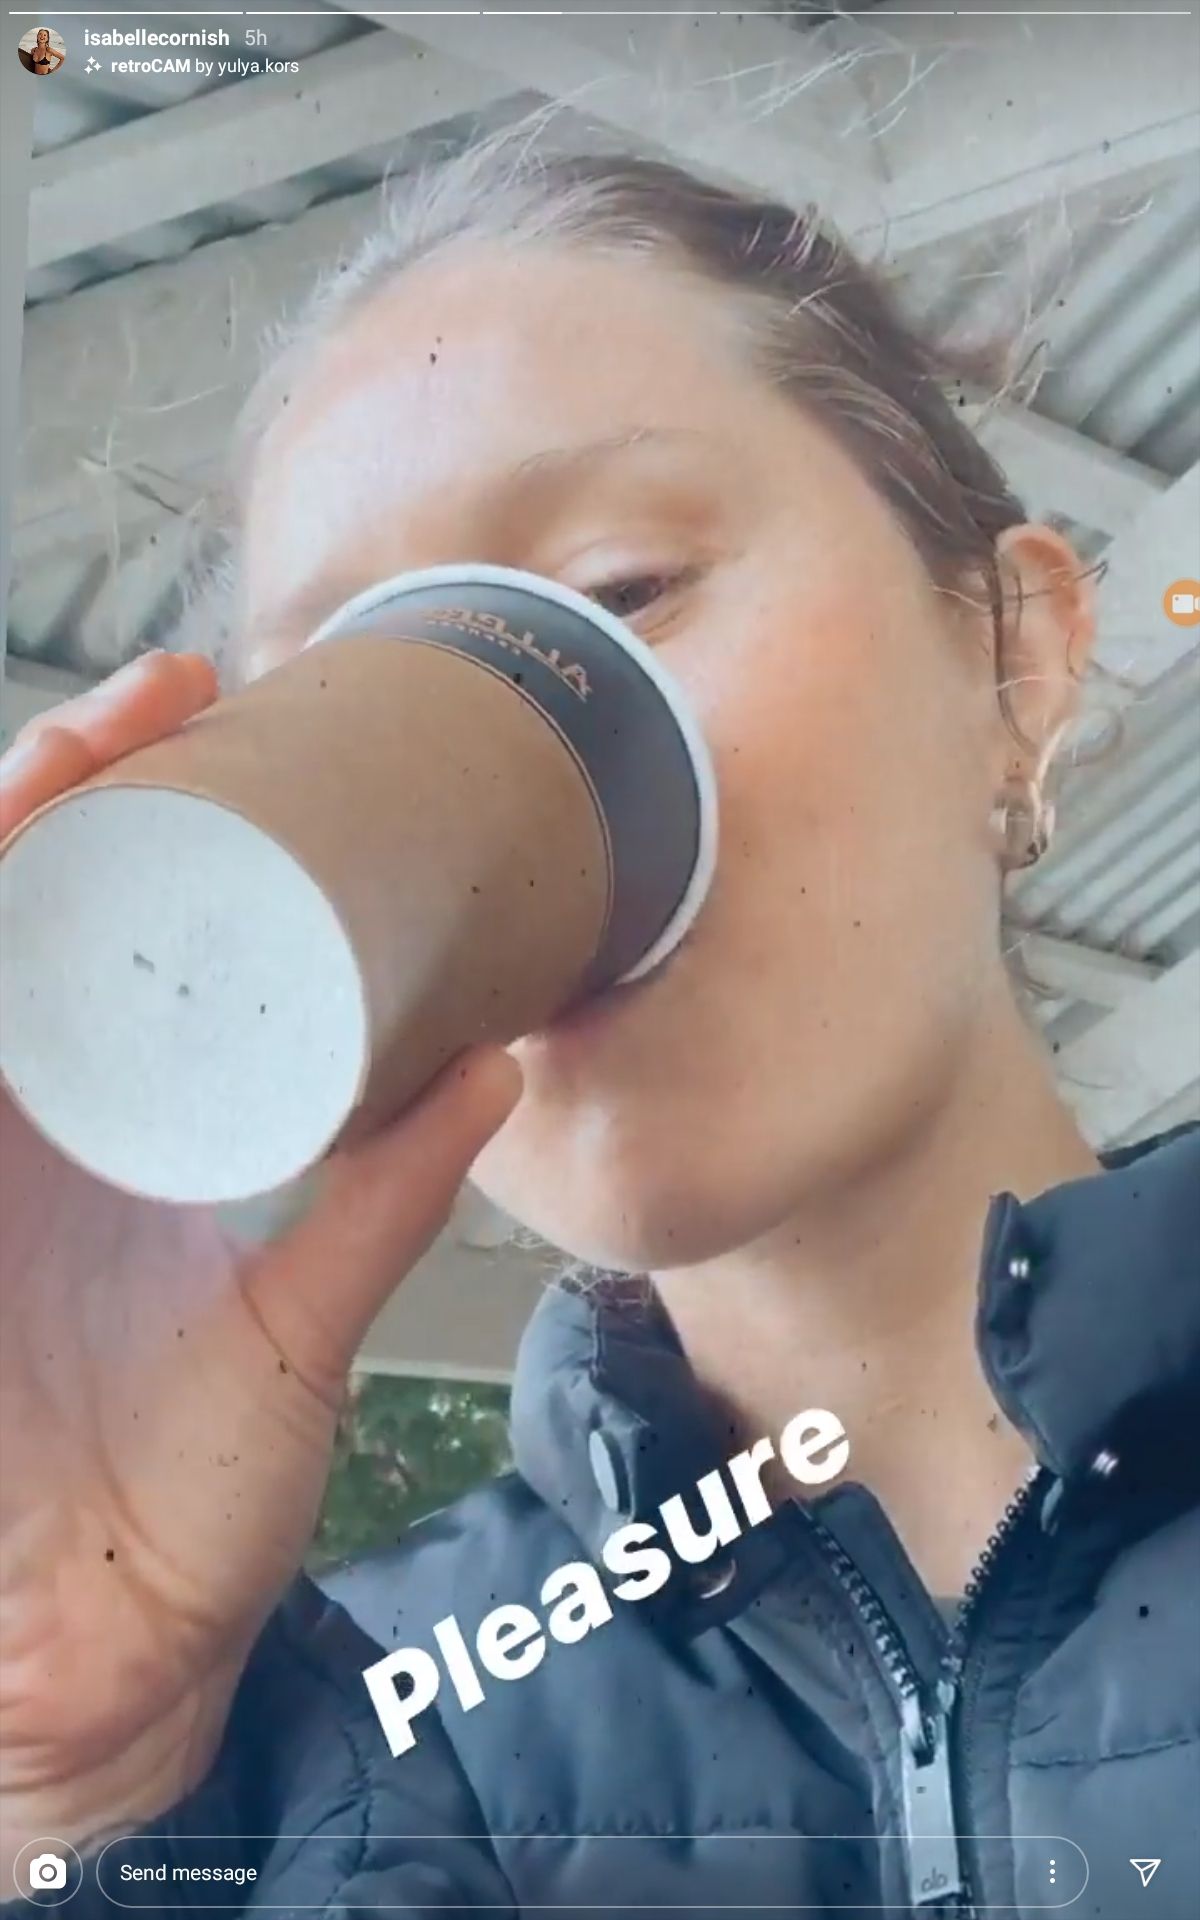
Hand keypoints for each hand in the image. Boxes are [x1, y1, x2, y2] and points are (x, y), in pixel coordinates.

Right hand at [0, 653, 522, 1859]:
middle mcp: (17, 1124)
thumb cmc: (189, 1496)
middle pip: (20, 912)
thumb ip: (388, 1198)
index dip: (139, 815)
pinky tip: (6, 889)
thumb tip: (501, 1070)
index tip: (215, 721)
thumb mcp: (303, 1315)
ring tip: (83, 756)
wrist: (104, 1654)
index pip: (104, 931)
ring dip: (9, 849)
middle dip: (70, 790)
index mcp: (104, 1128)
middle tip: (164, 703)